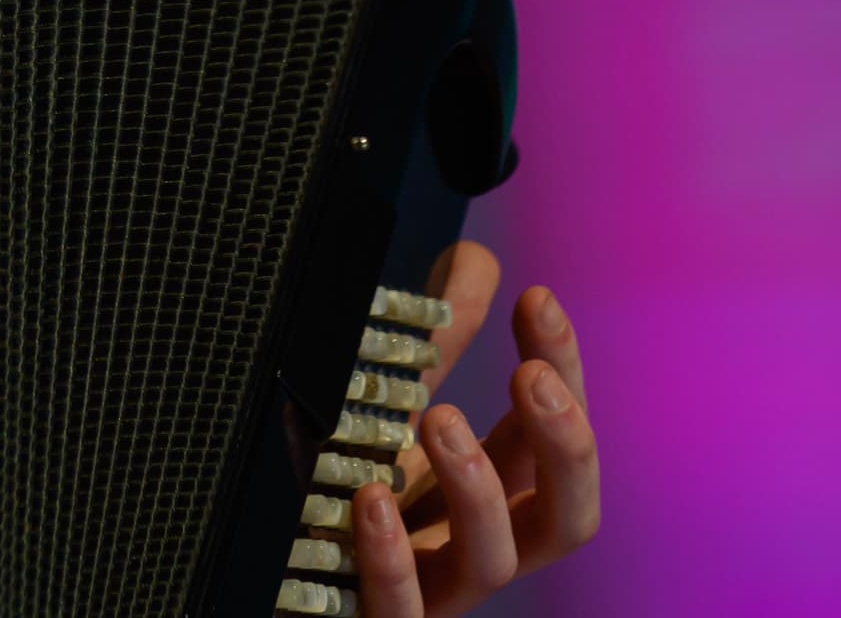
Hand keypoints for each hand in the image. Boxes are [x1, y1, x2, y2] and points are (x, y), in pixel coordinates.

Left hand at [349, 243, 601, 614]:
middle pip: (564, 516)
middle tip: (531, 377)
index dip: (563, 371)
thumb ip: (438, 338)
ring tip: (440, 417)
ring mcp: (432, 591)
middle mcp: (475, 545)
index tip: (536, 299)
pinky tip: (374, 501)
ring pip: (492, 562)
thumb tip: (478, 257)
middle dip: (565, 447)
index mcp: (490, 489)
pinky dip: (391, 560)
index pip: (555, 436)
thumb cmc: (345, 490)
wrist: (275, 578)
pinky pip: (400, 611)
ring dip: (477, 488)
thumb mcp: (391, 405)